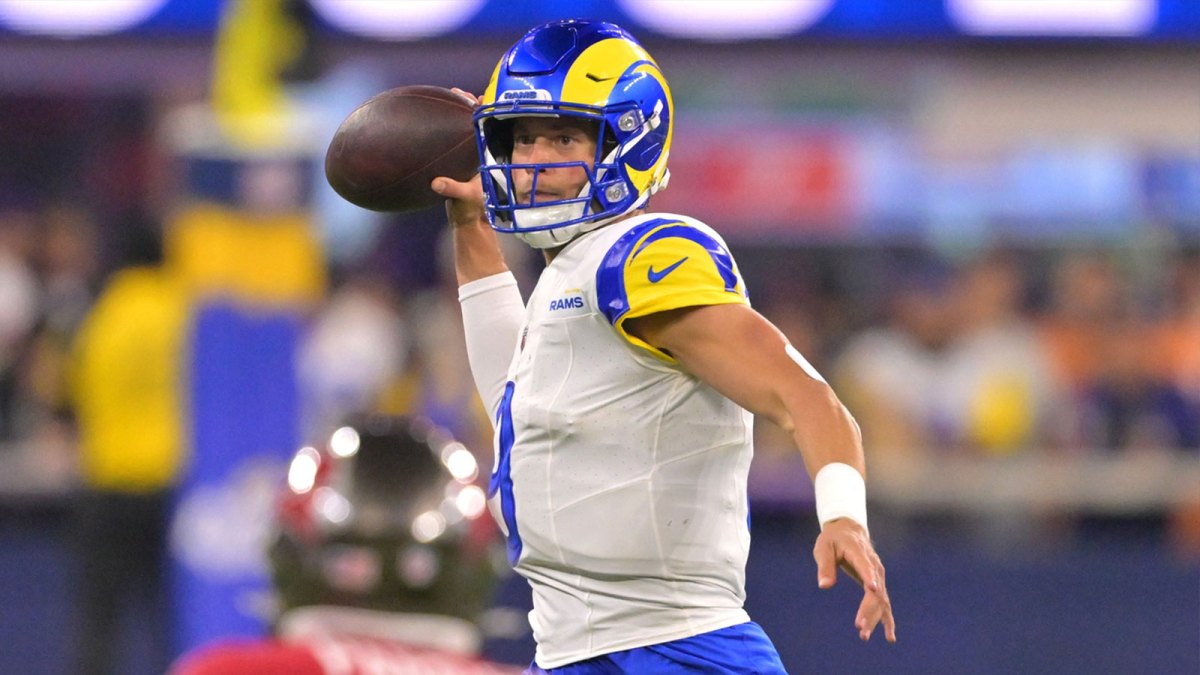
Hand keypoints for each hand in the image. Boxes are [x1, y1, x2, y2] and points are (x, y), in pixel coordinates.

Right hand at [432, 87, 486, 228]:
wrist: (471, 214)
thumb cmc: (476, 204)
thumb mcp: (467, 196)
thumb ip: (453, 189)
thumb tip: (436, 183)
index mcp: (491, 155)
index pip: (492, 128)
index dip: (487, 112)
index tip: (480, 99)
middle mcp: (485, 150)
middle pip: (482, 121)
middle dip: (473, 104)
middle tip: (460, 92)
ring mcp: (474, 151)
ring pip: (472, 124)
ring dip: (464, 108)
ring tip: (455, 93)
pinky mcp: (465, 155)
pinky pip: (461, 132)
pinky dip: (454, 120)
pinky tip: (443, 110)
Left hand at [814, 518, 896, 642]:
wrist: (849, 530)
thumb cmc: (833, 539)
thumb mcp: (824, 548)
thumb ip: (825, 566)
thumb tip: (824, 586)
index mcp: (859, 553)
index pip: (866, 566)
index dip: (869, 577)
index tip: (872, 590)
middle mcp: (874, 566)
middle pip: (875, 590)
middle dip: (868, 609)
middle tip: (859, 627)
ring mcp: (878, 576)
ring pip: (880, 600)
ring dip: (874, 618)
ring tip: (864, 636)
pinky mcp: (878, 583)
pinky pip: (884, 603)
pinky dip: (886, 619)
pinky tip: (889, 637)